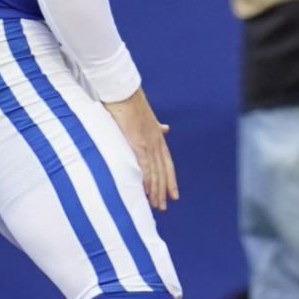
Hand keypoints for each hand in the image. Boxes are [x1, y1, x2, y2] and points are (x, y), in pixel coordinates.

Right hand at [103, 86, 177, 210]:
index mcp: (158, 137)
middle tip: (163, 206)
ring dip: (155, 190)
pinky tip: (145, 191)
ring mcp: (148, 143)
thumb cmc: (131, 103)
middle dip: (164, 190)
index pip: (167, 163)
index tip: (174, 194)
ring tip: (154, 204)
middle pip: (163, 171)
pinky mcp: (137, 143)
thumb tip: (166, 128)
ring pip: (154, 172)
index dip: (170, 179)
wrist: (124, 92)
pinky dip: (145, 180)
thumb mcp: (148, 117)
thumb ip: (156, 126)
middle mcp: (156, 142)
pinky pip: (144, 166)